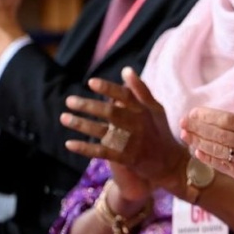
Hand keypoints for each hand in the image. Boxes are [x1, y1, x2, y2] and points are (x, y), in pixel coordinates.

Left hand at [61, 67, 188, 188]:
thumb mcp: (155, 109)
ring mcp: (132, 141)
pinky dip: (85, 148)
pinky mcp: (126, 158)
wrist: (170, 162)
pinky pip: (102, 152)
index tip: (90, 82)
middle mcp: (138, 124)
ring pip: (103, 131)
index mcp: (144, 110)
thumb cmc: (159, 132)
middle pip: (110, 112)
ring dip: (81, 124)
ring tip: (64, 118)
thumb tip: (126, 70)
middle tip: (69, 100)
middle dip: (88, 106)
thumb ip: (141, 90)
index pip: (125, 96)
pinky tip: (69, 143)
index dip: (108, 88)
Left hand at [180, 80, 233, 190]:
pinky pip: (222, 165)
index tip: (193, 111)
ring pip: (217, 150)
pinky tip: (197, 151)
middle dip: (197, 128)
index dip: (207, 116)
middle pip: (218, 135)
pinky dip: (208, 158)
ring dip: (198, 142)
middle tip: (182, 121)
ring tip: (185, 135)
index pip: (227, 120)